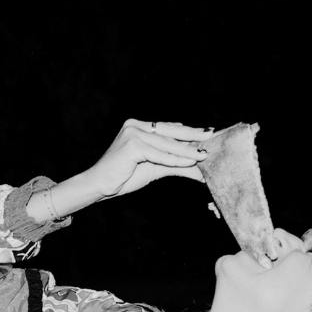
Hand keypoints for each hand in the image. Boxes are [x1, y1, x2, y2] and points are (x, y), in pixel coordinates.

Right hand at [82, 119, 211, 199]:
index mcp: (140, 126)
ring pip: (166, 144)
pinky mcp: (131, 145)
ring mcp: (133, 133)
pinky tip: (189, 161)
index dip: (189, 133)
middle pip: (171, 132)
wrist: (99, 186)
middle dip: (193, 136)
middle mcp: (136, 125)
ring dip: (186, 150)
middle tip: (212, 137)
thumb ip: (176, 164)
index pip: (170, 129)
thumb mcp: (155, 168)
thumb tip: (199, 166)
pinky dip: (174, 159)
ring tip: (204, 155)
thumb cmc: (124, 177)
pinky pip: (158, 153)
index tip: (208, 135)